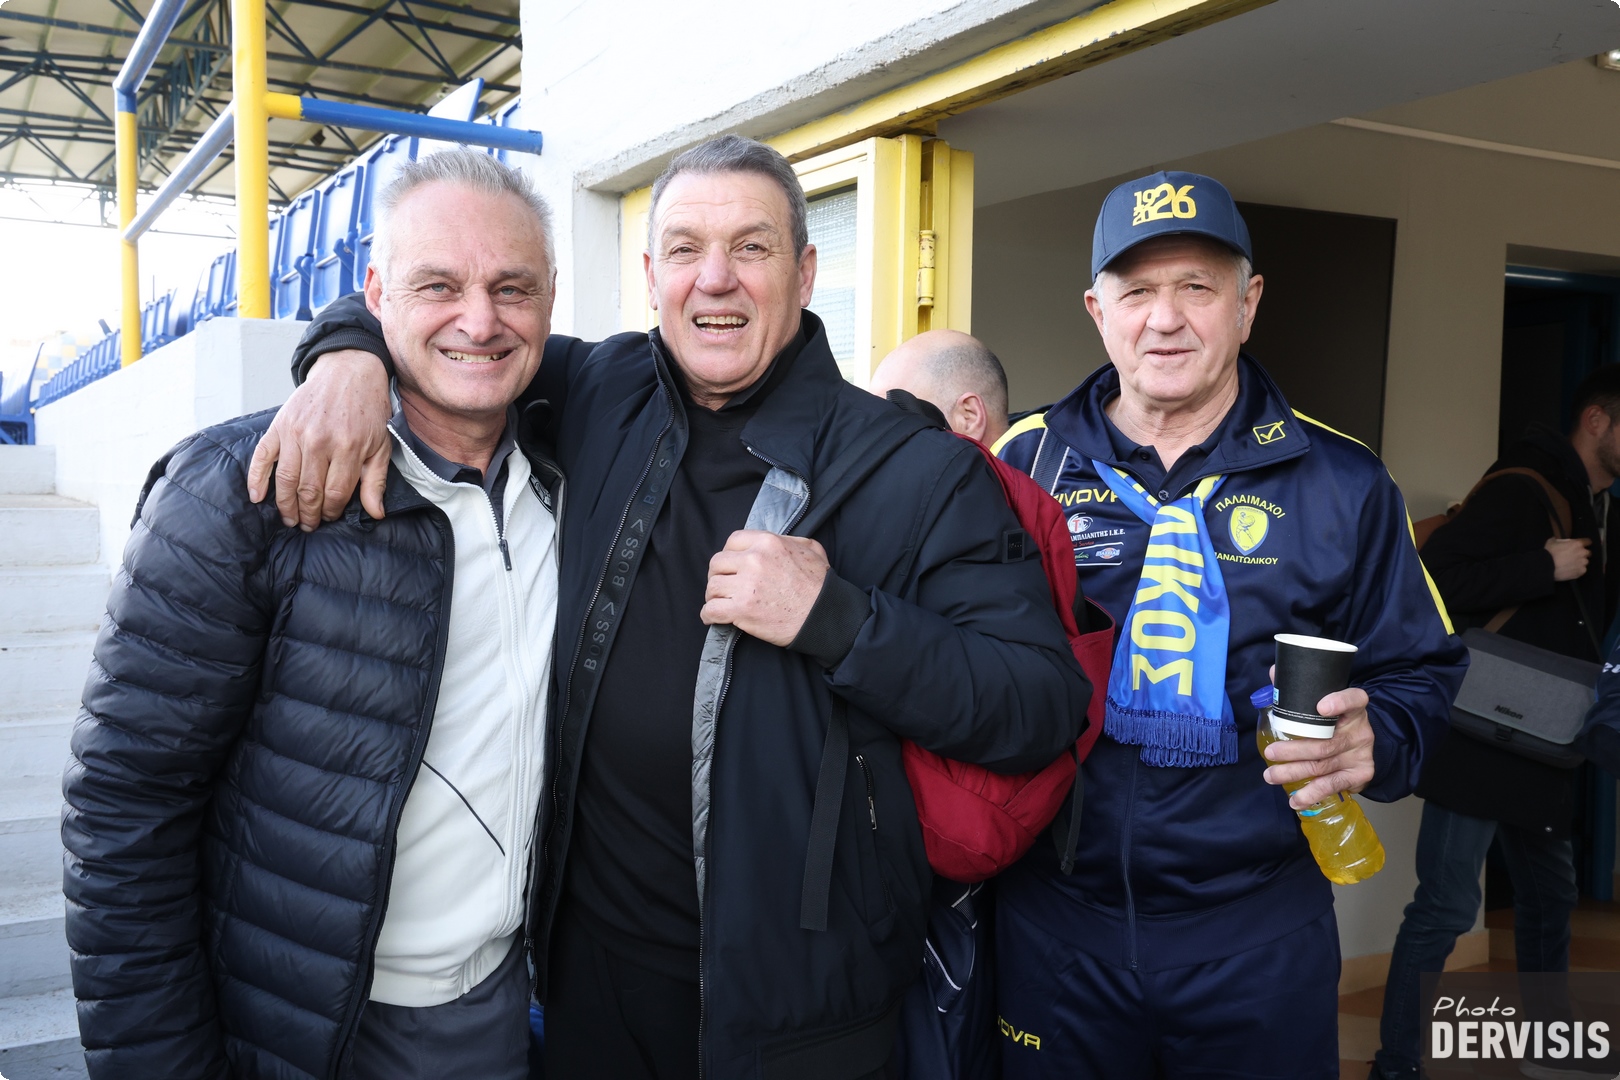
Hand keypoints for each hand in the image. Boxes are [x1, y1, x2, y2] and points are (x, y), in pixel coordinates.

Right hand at [247, 350, 391, 528]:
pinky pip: (263, 456)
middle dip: (308, 514)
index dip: (333, 511)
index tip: (330, 517)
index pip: (336, 493)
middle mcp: (319, 441)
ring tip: (289, 519)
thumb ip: (376, 480)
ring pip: (286, 480)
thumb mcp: (381, 444)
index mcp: (348, 447)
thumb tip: (376, 513)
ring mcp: (296, 432)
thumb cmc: (368, 410)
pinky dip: (256, 478)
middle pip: (309, 490)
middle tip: (307, 525)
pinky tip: (257, 497)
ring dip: (285, 505)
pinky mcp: (279, 424)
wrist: (349, 371)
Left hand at [701, 530, 828, 645]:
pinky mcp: (742, 609)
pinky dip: (709, 615)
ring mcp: (746, 585)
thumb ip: (789, 540)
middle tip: (725, 586)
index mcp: (768, 542)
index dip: (729, 555)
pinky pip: (711, 609)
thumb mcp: (811, 549)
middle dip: (718, 575)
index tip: (731, 566)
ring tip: (721, 602)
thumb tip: (777, 542)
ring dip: (714, 596)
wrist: (825, 616)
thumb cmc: (821, 585)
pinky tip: (714, 617)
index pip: (732, 541)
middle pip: (717, 563)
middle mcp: (753, 560)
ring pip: (712, 586)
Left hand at [1262, 687, 1374, 808]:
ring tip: (1270, 776)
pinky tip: (1295, 800)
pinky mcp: (1359, 775)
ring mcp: (1361, 755)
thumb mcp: (1327, 702)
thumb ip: (1302, 688)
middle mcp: (1360, 731)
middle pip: (1326, 742)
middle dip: (1295, 750)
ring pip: (1323, 765)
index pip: (1353, 699)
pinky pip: (1332, 785)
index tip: (1320, 706)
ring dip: (1294, 773)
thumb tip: (1275, 674)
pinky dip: (1311, 794)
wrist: (1369, 745)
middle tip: (1270, 753)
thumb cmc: (1338, 721)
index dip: (1339, 702)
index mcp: (1354, 708)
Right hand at [1546, 537, 1591, 581]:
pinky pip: (1582, 570)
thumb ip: (1561, 540)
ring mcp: (1583, 563)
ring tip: (1571, 564)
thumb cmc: (1549, 552)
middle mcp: (1583, 553)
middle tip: (1574, 556)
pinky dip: (1578, 570)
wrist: (1546, 566)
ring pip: (1585, 562)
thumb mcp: (1552, 541)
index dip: (1584, 543)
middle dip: (1582, 554)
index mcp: (1577, 544)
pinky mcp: (1581, 572)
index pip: (1588, 541)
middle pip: (1588, 553)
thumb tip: (1562, 541)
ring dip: (1580, 562)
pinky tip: (1570, 570)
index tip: (1581, 545)